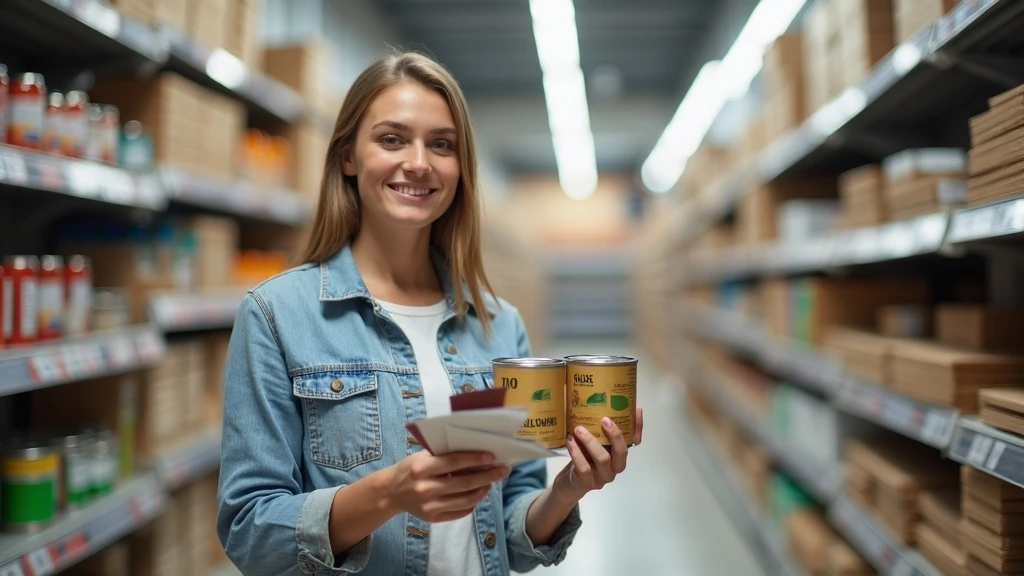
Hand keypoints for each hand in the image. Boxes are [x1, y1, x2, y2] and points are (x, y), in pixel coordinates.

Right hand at [384, 451, 509, 522]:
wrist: (391, 493)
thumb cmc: (410, 469)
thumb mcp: (422, 456)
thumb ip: (444, 455)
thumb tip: (475, 452)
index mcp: (421, 468)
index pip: (454, 462)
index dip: (475, 459)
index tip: (492, 456)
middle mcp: (425, 488)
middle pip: (464, 483)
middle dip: (487, 476)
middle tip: (503, 471)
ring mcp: (429, 506)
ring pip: (466, 500)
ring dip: (483, 490)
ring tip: (491, 482)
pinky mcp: (432, 518)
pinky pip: (460, 512)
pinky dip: (473, 502)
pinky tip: (478, 493)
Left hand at [553, 407, 643, 501]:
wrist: (569, 483)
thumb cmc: (583, 458)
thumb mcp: (591, 442)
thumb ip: (596, 429)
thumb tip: (598, 404)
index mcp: (619, 455)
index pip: (635, 441)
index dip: (639, 427)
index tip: (636, 410)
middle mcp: (615, 467)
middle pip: (622, 452)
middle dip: (615, 435)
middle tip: (604, 419)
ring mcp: (603, 476)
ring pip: (603, 459)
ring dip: (590, 442)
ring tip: (578, 429)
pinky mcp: (588, 483)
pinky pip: (584, 468)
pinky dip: (576, 453)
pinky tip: (570, 442)